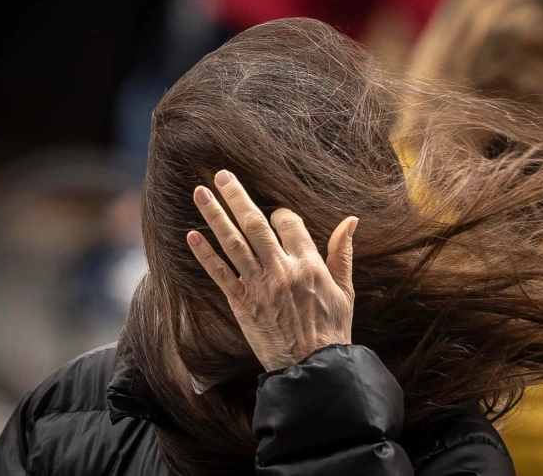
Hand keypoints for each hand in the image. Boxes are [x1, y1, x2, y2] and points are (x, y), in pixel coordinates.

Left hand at [186, 170, 358, 370]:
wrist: (312, 367)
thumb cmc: (331, 329)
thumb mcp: (344, 290)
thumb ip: (343, 253)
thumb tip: (351, 221)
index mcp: (309, 264)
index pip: (289, 224)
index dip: (282, 215)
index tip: (277, 215)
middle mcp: (281, 270)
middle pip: (255, 224)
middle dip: (237, 197)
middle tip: (222, 175)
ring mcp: (259, 286)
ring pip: (233, 243)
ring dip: (215, 216)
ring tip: (200, 192)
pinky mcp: (242, 303)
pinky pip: (220, 274)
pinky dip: (205, 254)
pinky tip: (191, 235)